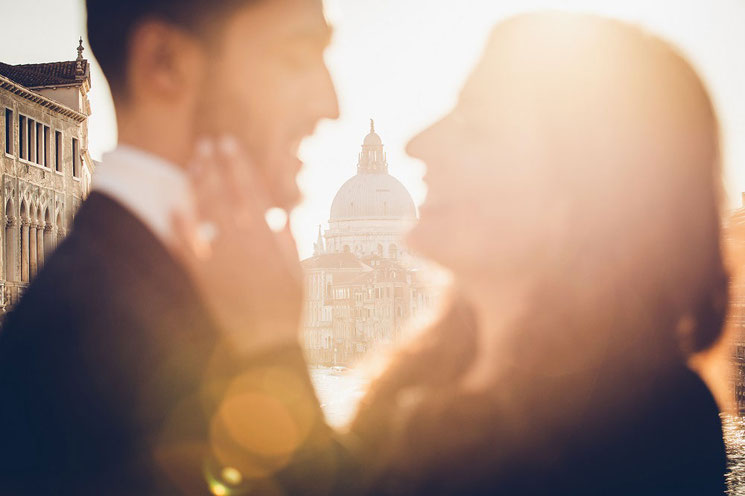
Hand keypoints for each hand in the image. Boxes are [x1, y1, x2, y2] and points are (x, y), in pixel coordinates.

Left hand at [172, 136, 303, 353]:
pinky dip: (180, 226)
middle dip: (216, 164)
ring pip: (206, 211)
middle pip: (226, 193)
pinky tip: (173, 206)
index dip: (240, 164)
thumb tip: (282, 214)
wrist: (268, 345)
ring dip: (198, 184)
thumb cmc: (289, 312)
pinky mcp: (205, 277)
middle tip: (208, 142)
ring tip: (194, 162)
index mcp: (269, 238)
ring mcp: (222, 258)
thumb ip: (290, 242)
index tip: (231, 143)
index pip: (253, 190)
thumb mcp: (301, 273)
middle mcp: (244, 242)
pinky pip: (187, 246)